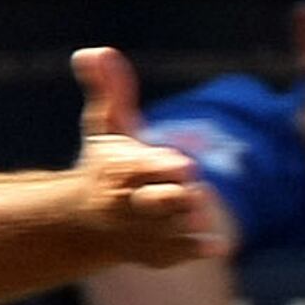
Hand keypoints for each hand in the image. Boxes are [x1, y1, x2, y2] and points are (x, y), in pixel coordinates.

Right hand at [72, 47, 228, 264]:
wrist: (87, 222)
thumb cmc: (104, 165)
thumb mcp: (106, 126)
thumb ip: (110, 90)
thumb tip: (94, 51)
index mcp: (118, 171)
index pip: (141, 169)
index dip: (161, 166)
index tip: (183, 164)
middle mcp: (128, 205)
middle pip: (157, 203)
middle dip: (175, 198)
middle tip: (196, 192)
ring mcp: (142, 232)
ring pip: (172, 228)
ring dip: (190, 220)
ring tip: (201, 209)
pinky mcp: (156, 253)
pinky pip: (179, 254)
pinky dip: (197, 249)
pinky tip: (218, 246)